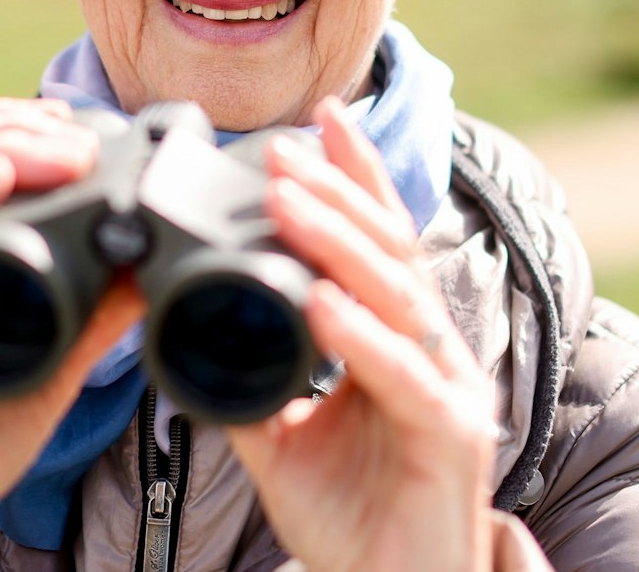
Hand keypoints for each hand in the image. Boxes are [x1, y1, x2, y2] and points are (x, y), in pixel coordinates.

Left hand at [226, 97, 498, 571]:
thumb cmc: (353, 518)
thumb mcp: (283, 440)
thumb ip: (250, 382)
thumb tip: (187, 334)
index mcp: (399, 340)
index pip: (379, 241)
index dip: (354, 177)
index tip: (316, 120)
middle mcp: (434, 351)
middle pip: (389, 251)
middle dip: (335, 192)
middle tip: (280, 149)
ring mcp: (450, 389)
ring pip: (397, 296)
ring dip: (338, 243)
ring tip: (286, 201)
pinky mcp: (451, 436)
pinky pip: (403, 376)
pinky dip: (360, 336)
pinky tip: (321, 304)